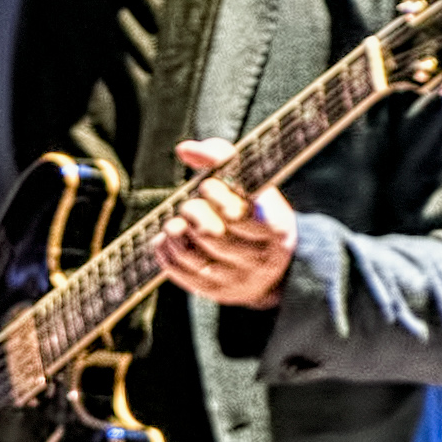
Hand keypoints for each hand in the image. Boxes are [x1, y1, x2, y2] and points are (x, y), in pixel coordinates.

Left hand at [160, 137, 297, 309]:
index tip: (207, 182)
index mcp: (277, 228)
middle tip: (190, 204)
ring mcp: (237, 279)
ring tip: (176, 221)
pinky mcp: (216, 292)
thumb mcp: (253, 184)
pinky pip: (178, 272)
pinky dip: (165, 250)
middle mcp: (260, 258)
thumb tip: (185, 149)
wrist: (275, 265)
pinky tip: (167, 238)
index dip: (216, 193)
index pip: (240, 212)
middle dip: (192, 211)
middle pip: (211, 233)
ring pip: (191, 254)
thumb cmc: (256, 212)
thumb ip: (224, 158)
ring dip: (174, 230)